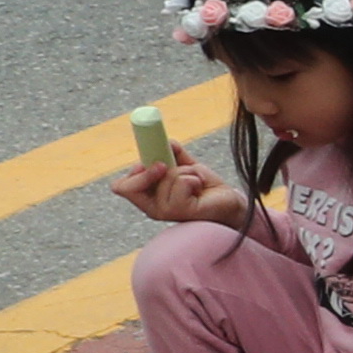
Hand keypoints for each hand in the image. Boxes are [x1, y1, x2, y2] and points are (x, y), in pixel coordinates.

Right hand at [108, 157, 252, 234]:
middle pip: (127, 187)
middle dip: (147, 170)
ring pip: (164, 177)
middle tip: (165, 166)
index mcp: (148, 197)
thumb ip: (172, 155)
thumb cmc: (206, 188)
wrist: (231, 202)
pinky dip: (194, 177)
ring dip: (184, 171)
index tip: (152, 162)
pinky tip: (201, 187)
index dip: (132, 172)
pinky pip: (182, 182)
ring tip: (196, 181)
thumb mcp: (185, 167)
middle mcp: (152, 207)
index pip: (121, 186)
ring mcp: (165, 211)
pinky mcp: (181, 210)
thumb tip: (166, 141)